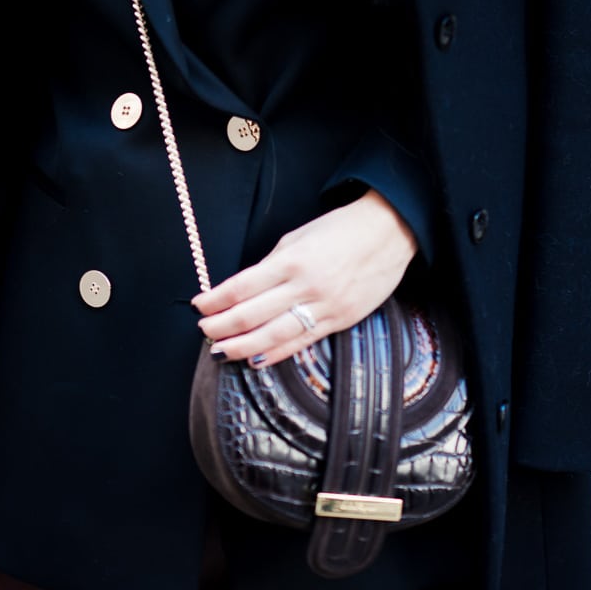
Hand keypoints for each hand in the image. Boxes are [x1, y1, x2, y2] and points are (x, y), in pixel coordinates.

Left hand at [193, 189, 416, 367]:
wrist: (390, 231)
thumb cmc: (341, 229)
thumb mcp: (299, 237)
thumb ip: (272, 264)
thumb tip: (244, 289)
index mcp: (292, 260)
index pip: (241, 287)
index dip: (216, 299)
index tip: (200, 304)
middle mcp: (306, 286)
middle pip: (252, 314)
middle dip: (222, 326)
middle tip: (204, 331)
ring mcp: (325, 306)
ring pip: (274, 335)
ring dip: (242, 346)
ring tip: (221, 352)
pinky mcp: (341, 320)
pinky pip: (303, 342)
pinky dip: (276, 354)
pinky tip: (256, 360)